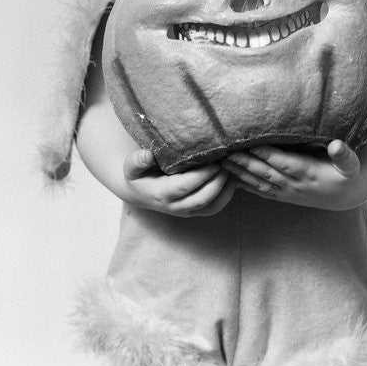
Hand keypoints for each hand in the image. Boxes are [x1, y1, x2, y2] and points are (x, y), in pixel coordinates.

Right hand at [122, 148, 237, 216]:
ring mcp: (187, 210)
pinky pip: (215, 207)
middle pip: (202, 198)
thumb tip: (147, 154)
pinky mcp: (196, 210)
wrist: (138, 192)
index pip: (185, 186)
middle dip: (218, 181)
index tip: (213, 160)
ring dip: (226, 189)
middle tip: (228, 161)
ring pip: (212, 206)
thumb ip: (138, 160)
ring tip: (234, 168)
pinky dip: (227, 194)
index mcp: (161, 194)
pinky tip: (234, 178)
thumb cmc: (137, 174)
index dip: (201, 175)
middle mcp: (176, 206)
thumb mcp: (132, 166)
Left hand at [220, 140, 365, 210]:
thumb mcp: (351, 165)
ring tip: (221, 161)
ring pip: (258, 182)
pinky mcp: (281, 195)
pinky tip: (228, 176)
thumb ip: (345, 155)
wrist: (344, 196)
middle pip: (265, 172)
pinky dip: (243, 184)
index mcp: (308, 173)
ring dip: (239, 172)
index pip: (283, 162)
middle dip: (244, 162)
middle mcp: (294, 184)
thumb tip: (336, 146)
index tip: (250, 143)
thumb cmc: (347, 174)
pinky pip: (259, 190)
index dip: (266, 154)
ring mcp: (286, 192)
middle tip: (225, 151)